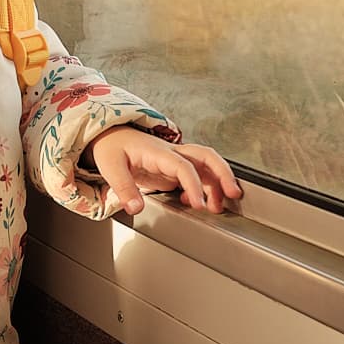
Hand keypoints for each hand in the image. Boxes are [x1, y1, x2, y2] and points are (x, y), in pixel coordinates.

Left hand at [86, 127, 243, 216]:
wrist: (110, 136)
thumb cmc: (111, 147)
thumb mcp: (110, 166)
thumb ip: (123, 188)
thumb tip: (135, 207)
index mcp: (157, 151)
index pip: (183, 165)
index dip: (194, 184)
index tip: (199, 203)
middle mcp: (171, 153)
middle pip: (206, 157)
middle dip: (223, 173)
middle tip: (233, 193)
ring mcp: (174, 160)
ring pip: (205, 165)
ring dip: (217, 184)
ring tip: (218, 206)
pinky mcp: (173, 169)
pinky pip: (196, 175)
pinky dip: (203, 188)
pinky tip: (195, 203)